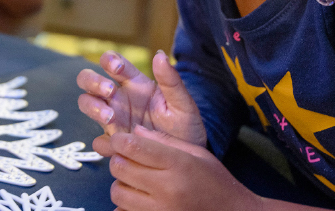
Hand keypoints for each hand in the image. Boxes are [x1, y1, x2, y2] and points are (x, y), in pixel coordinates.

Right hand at [77, 50, 205, 154]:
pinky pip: (97, 140)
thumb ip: (172, 81)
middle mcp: (119, 98)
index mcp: (135, 83)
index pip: (112, 62)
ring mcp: (112, 119)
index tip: (118, 68)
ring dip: (92, 106)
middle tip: (109, 91)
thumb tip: (160, 55)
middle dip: (93, 81)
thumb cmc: (185, 127)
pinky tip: (118, 145)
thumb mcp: (183, 104)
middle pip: (87, 79)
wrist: (185, 161)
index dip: (109, 60)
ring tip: (110, 117)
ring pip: (85, 102)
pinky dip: (104, 141)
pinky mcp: (113, 141)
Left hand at [106, 127, 262, 210]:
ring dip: (121, 184)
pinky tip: (141, 199)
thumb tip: (134, 131)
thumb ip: (164, 141)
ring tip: (136, 181)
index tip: (120, 139)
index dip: (119, 140)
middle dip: (119, 159)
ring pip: (117, 193)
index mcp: (178, 165)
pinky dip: (126, 205)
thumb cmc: (217, 182)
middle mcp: (167, 189)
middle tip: (130, 159)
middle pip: (119, 168)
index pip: (132, 147)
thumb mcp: (197, 154)